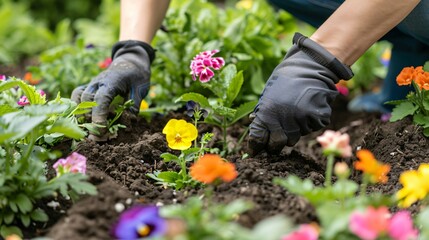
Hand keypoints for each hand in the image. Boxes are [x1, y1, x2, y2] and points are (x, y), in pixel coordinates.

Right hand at [71, 40, 154, 140]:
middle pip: (87, 101)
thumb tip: (128, 122)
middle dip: (90, 119)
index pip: (101, 99)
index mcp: (112, 81)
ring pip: (78, 98)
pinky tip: (83, 119)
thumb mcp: (141, 89)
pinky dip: (77, 107)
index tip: (100, 131)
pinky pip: (77, 95)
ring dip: (81, 115)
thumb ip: (133, 105)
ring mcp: (92, 84)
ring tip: (89, 130)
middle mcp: (98, 82)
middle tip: (98, 137)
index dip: (99, 116)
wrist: (130, 60)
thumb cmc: (137, 75)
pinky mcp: (89, 87)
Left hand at [248, 33, 353, 154]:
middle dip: (274, 146)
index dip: (255, 147)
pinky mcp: (318, 119)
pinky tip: (308, 109)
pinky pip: (311, 129)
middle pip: (276, 145)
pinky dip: (309, 123)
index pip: (257, 138)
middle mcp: (283, 118)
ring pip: (294, 138)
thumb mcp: (268, 94)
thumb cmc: (285, 79)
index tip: (255, 151)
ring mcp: (302, 120)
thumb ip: (262, 113)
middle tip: (276, 142)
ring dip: (293, 132)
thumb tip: (256, 131)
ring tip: (295, 114)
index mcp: (267, 112)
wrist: (310, 66)